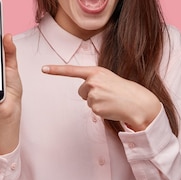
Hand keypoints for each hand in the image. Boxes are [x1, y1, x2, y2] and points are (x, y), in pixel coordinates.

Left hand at [42, 64, 160, 130]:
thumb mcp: (108, 79)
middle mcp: (92, 81)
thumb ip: (95, 80)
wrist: (137, 102)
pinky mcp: (95, 107)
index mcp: (96, 71)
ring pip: (87, 101)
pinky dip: (101, 110)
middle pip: (82, 91)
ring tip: (111, 101)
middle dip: (91, 94)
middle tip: (107, 94)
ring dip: (97, 103)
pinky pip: (93, 110)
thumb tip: (85, 90)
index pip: (72, 70)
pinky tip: (111, 107)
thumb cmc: (123, 90)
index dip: (56, 70)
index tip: (43, 68)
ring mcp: (93, 94)